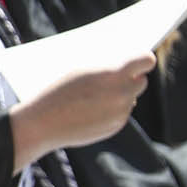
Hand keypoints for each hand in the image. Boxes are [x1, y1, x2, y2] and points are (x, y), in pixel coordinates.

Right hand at [13, 53, 151, 159]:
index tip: (138, 59)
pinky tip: (89, 110)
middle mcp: (122, 94)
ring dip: (118, 95)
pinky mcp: (114, 127)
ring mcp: (120, 113)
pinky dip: (109, 110)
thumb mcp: (80, 69)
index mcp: (113, 74)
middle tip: (115, 75)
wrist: (41, 123)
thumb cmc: (55, 90)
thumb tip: (123, 63)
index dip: (142, 59)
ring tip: (93, 95)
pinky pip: (119, 114)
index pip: (146, 61)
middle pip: (141, 81)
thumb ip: (106, 66)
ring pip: (130, 99)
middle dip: (130, 78)